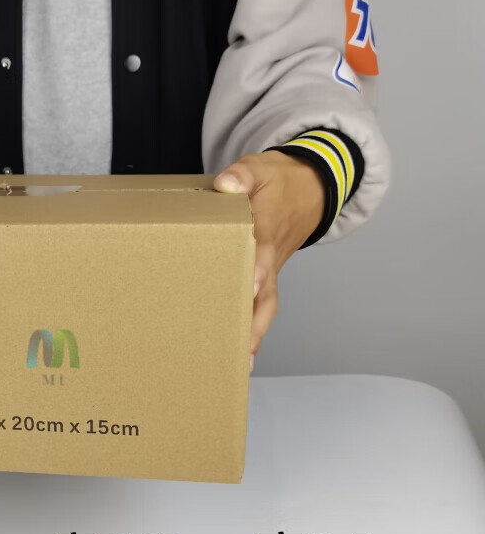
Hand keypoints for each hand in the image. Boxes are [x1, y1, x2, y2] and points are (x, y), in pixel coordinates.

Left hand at [214, 151, 324, 371]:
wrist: (307, 189)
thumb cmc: (275, 183)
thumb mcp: (259, 168)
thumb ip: (243, 175)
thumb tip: (226, 185)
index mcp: (268, 230)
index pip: (262, 252)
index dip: (256, 270)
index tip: (248, 287)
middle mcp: (271, 259)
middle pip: (266, 294)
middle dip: (254, 322)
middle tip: (242, 352)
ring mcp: (270, 272)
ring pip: (265, 307)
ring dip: (254, 335)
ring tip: (240, 365)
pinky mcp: (264, 279)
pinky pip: (259, 307)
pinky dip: (251, 330)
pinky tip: (238, 355)